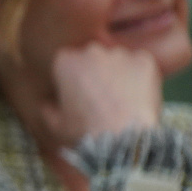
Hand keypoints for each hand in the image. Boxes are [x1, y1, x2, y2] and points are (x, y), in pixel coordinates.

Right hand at [41, 43, 162, 148]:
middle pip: (92, 56)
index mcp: (65, 61)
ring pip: (118, 59)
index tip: (77, 92)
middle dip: (95, 71)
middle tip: (101, 95)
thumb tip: (47, 103)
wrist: (123, 140)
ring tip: (122, 98)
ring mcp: (119, 53)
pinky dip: (139, 75)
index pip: (67, 60)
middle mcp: (91, 51)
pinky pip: (140, 63)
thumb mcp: (56, 124)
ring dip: (118, 72)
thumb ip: (48, 108)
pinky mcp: (144, 60)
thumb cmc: (85, 133)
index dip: (72, 77)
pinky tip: (137, 95)